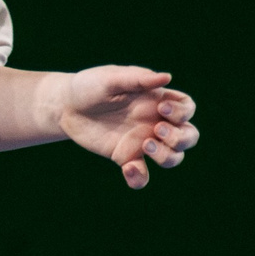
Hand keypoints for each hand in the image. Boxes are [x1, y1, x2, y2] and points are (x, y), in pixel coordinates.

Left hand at [56, 66, 198, 188]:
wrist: (65, 106)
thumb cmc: (90, 85)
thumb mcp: (111, 78)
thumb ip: (138, 79)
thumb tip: (167, 77)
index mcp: (156, 100)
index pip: (187, 108)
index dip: (182, 112)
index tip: (161, 109)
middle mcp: (154, 122)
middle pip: (189, 136)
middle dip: (181, 138)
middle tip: (156, 130)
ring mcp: (142, 142)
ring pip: (173, 157)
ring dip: (167, 156)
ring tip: (144, 145)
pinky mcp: (125, 157)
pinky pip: (142, 175)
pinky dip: (140, 178)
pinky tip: (128, 170)